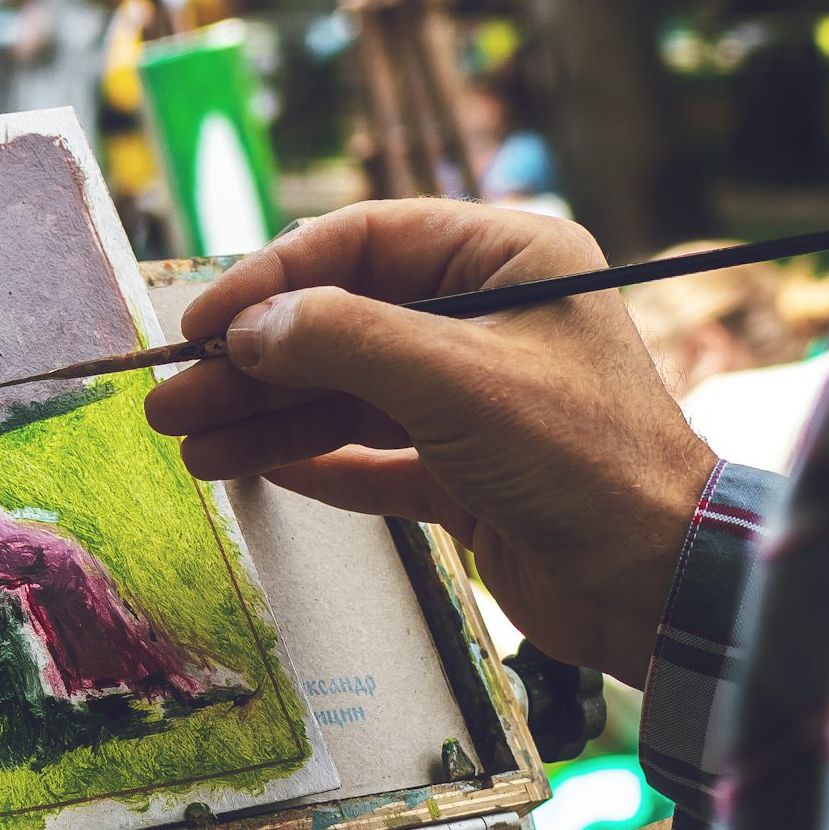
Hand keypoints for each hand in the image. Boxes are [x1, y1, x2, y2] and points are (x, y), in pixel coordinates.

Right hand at [145, 201, 716, 685]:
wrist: (658, 586)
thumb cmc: (585, 461)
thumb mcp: (458, 383)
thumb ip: (346, 341)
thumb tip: (249, 328)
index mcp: (508, 259)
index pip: (363, 244)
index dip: (272, 280)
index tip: (200, 322)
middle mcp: (489, 319)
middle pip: (343, 324)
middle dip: (253, 363)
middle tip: (170, 399)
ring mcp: (477, 398)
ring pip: (347, 394)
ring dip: (267, 417)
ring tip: (185, 444)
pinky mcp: (468, 473)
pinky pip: (372, 456)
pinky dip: (314, 461)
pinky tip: (249, 470)